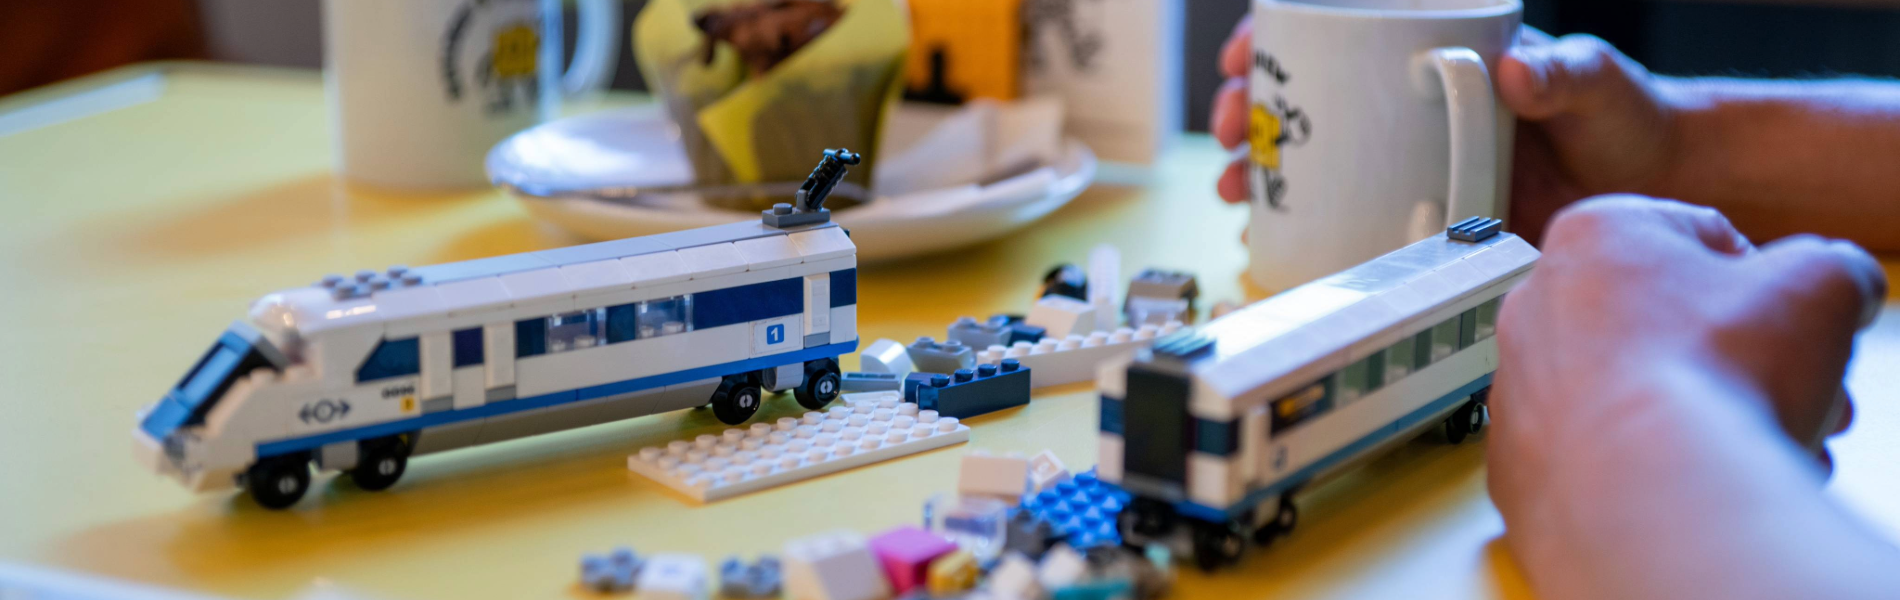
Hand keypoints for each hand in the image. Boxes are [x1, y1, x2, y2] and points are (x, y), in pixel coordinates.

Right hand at [1209, 25, 1686, 243]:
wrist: (1655, 191)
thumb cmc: (1625, 116)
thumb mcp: (1594, 79)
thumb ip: (1560, 71)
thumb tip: (1515, 73)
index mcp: (1436, 54)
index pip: (1338, 32)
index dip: (1275, 39)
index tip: (1242, 57)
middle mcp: (1410, 108)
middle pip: (1304, 98)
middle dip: (1246, 110)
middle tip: (1227, 131)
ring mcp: (1410, 162)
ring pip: (1312, 158)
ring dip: (1259, 170)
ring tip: (1235, 186)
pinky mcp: (1421, 216)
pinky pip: (1347, 216)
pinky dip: (1302, 223)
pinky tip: (1270, 234)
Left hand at [1490, 196, 1883, 500]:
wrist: (1649, 493)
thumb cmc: (1712, 375)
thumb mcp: (1821, 285)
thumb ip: (1833, 268)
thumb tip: (1835, 280)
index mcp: (1595, 235)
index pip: (1699, 238)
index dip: (1766, 281)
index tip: (1791, 319)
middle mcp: (1538, 305)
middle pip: (1669, 323)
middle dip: (1747, 357)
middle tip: (1798, 388)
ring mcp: (1520, 387)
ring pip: (1638, 392)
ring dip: (1708, 413)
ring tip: (1767, 440)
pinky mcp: (1521, 463)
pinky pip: (1603, 453)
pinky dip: (1653, 464)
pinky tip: (1706, 480)